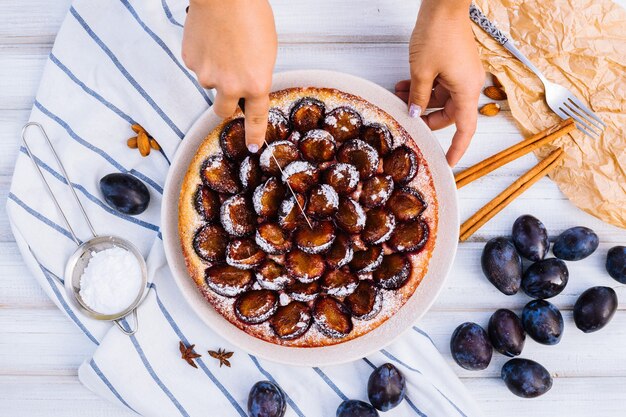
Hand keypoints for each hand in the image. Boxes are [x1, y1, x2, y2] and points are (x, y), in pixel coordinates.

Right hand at [182, 0, 277, 151]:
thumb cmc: (250, 14)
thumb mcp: (267, 51)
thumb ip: (256, 74)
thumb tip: (248, 85)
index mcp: (256, 83)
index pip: (255, 118)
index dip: (254, 134)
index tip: (251, 145)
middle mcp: (230, 85)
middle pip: (224, 110)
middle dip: (227, 105)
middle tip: (230, 88)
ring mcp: (207, 75)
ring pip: (210, 82)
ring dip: (216, 71)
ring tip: (224, 44)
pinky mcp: (190, 61)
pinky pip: (198, 65)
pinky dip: (204, 56)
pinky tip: (211, 38)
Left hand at [396, 0, 483, 166]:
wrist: (444, 4)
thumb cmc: (439, 33)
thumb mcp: (422, 71)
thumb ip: (418, 97)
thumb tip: (415, 113)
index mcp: (466, 91)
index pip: (465, 129)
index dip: (457, 148)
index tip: (449, 162)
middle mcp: (468, 84)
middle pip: (449, 114)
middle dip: (426, 118)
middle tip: (407, 120)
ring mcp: (462, 73)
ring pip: (441, 98)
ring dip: (420, 100)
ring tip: (398, 96)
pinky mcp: (454, 63)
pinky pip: (440, 83)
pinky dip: (423, 86)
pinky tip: (404, 85)